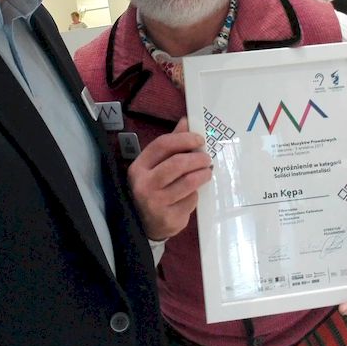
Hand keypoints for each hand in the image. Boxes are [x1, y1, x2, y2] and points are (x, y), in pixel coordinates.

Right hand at [127, 117, 211, 240]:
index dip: (184, 139)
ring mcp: (156, 204)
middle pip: (178, 163)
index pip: (163, 145)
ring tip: (207, 172)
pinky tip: (193, 193)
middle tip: (207, 158)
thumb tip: (186, 121)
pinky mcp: (169, 219)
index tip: (199, 139)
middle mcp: (144, 185)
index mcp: (139, 167)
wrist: (141, 223)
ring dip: (203, 174)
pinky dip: (196, 194)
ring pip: (188, 183)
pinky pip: (191, 201)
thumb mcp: (153, 166)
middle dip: (198, 158)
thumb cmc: (151, 188)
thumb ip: (170, 145)